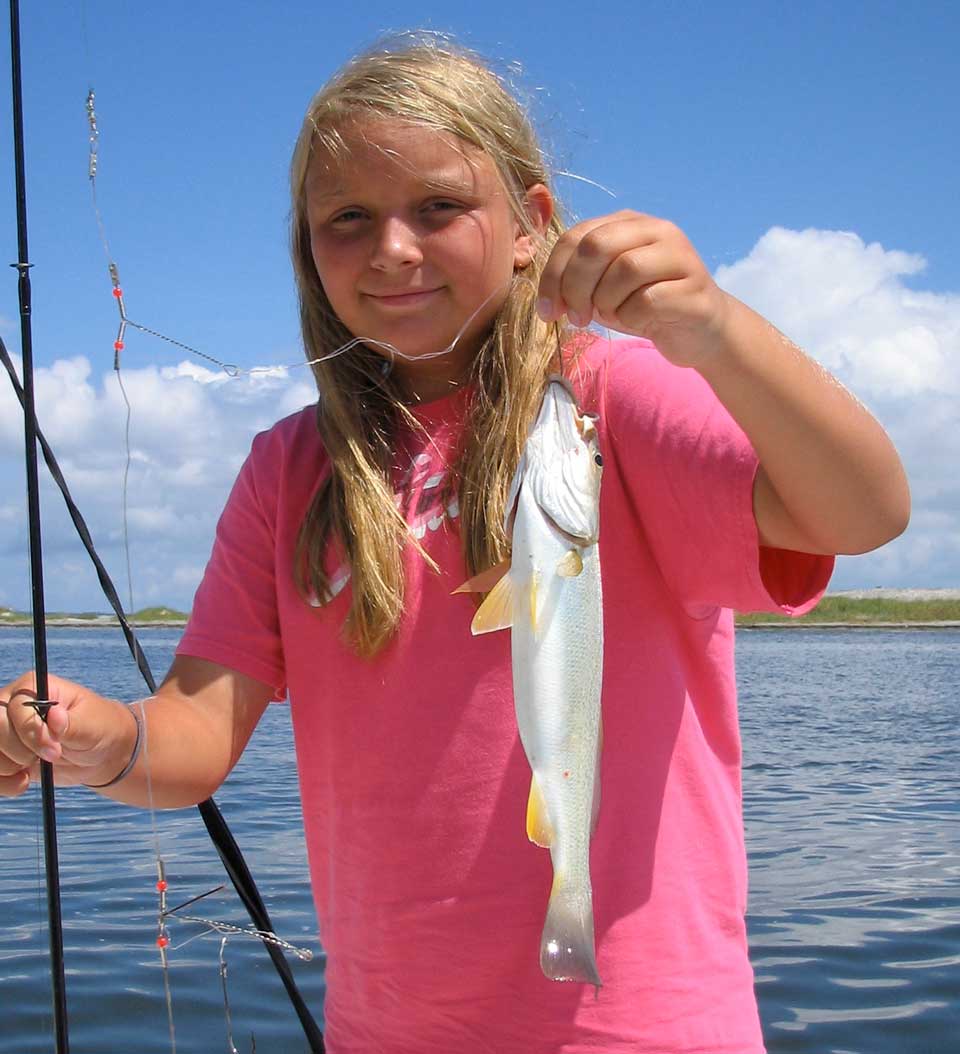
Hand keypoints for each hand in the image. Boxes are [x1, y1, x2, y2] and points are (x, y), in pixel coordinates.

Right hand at [0, 672, 131, 796]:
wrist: (101, 753)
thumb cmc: (99, 728)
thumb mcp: (92, 725)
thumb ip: (71, 723)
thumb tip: (54, 715)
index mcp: (33, 688)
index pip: (13, 708)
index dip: (30, 733)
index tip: (55, 749)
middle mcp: (12, 707)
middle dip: (18, 751)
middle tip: (48, 758)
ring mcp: (6, 732)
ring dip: (9, 768)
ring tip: (36, 768)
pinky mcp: (5, 755)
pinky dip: (3, 783)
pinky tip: (23, 781)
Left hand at [536, 210, 731, 369]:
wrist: (699, 332)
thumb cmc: (644, 307)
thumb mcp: (604, 287)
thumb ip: (577, 277)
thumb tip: (547, 294)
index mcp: (628, 223)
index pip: (576, 236)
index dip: (553, 275)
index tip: (547, 310)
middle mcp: (657, 230)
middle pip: (597, 246)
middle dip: (575, 287)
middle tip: (576, 317)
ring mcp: (679, 256)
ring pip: (624, 270)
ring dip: (606, 302)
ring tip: (613, 315)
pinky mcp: (694, 289)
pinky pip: (647, 301)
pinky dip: (631, 318)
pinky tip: (639, 322)